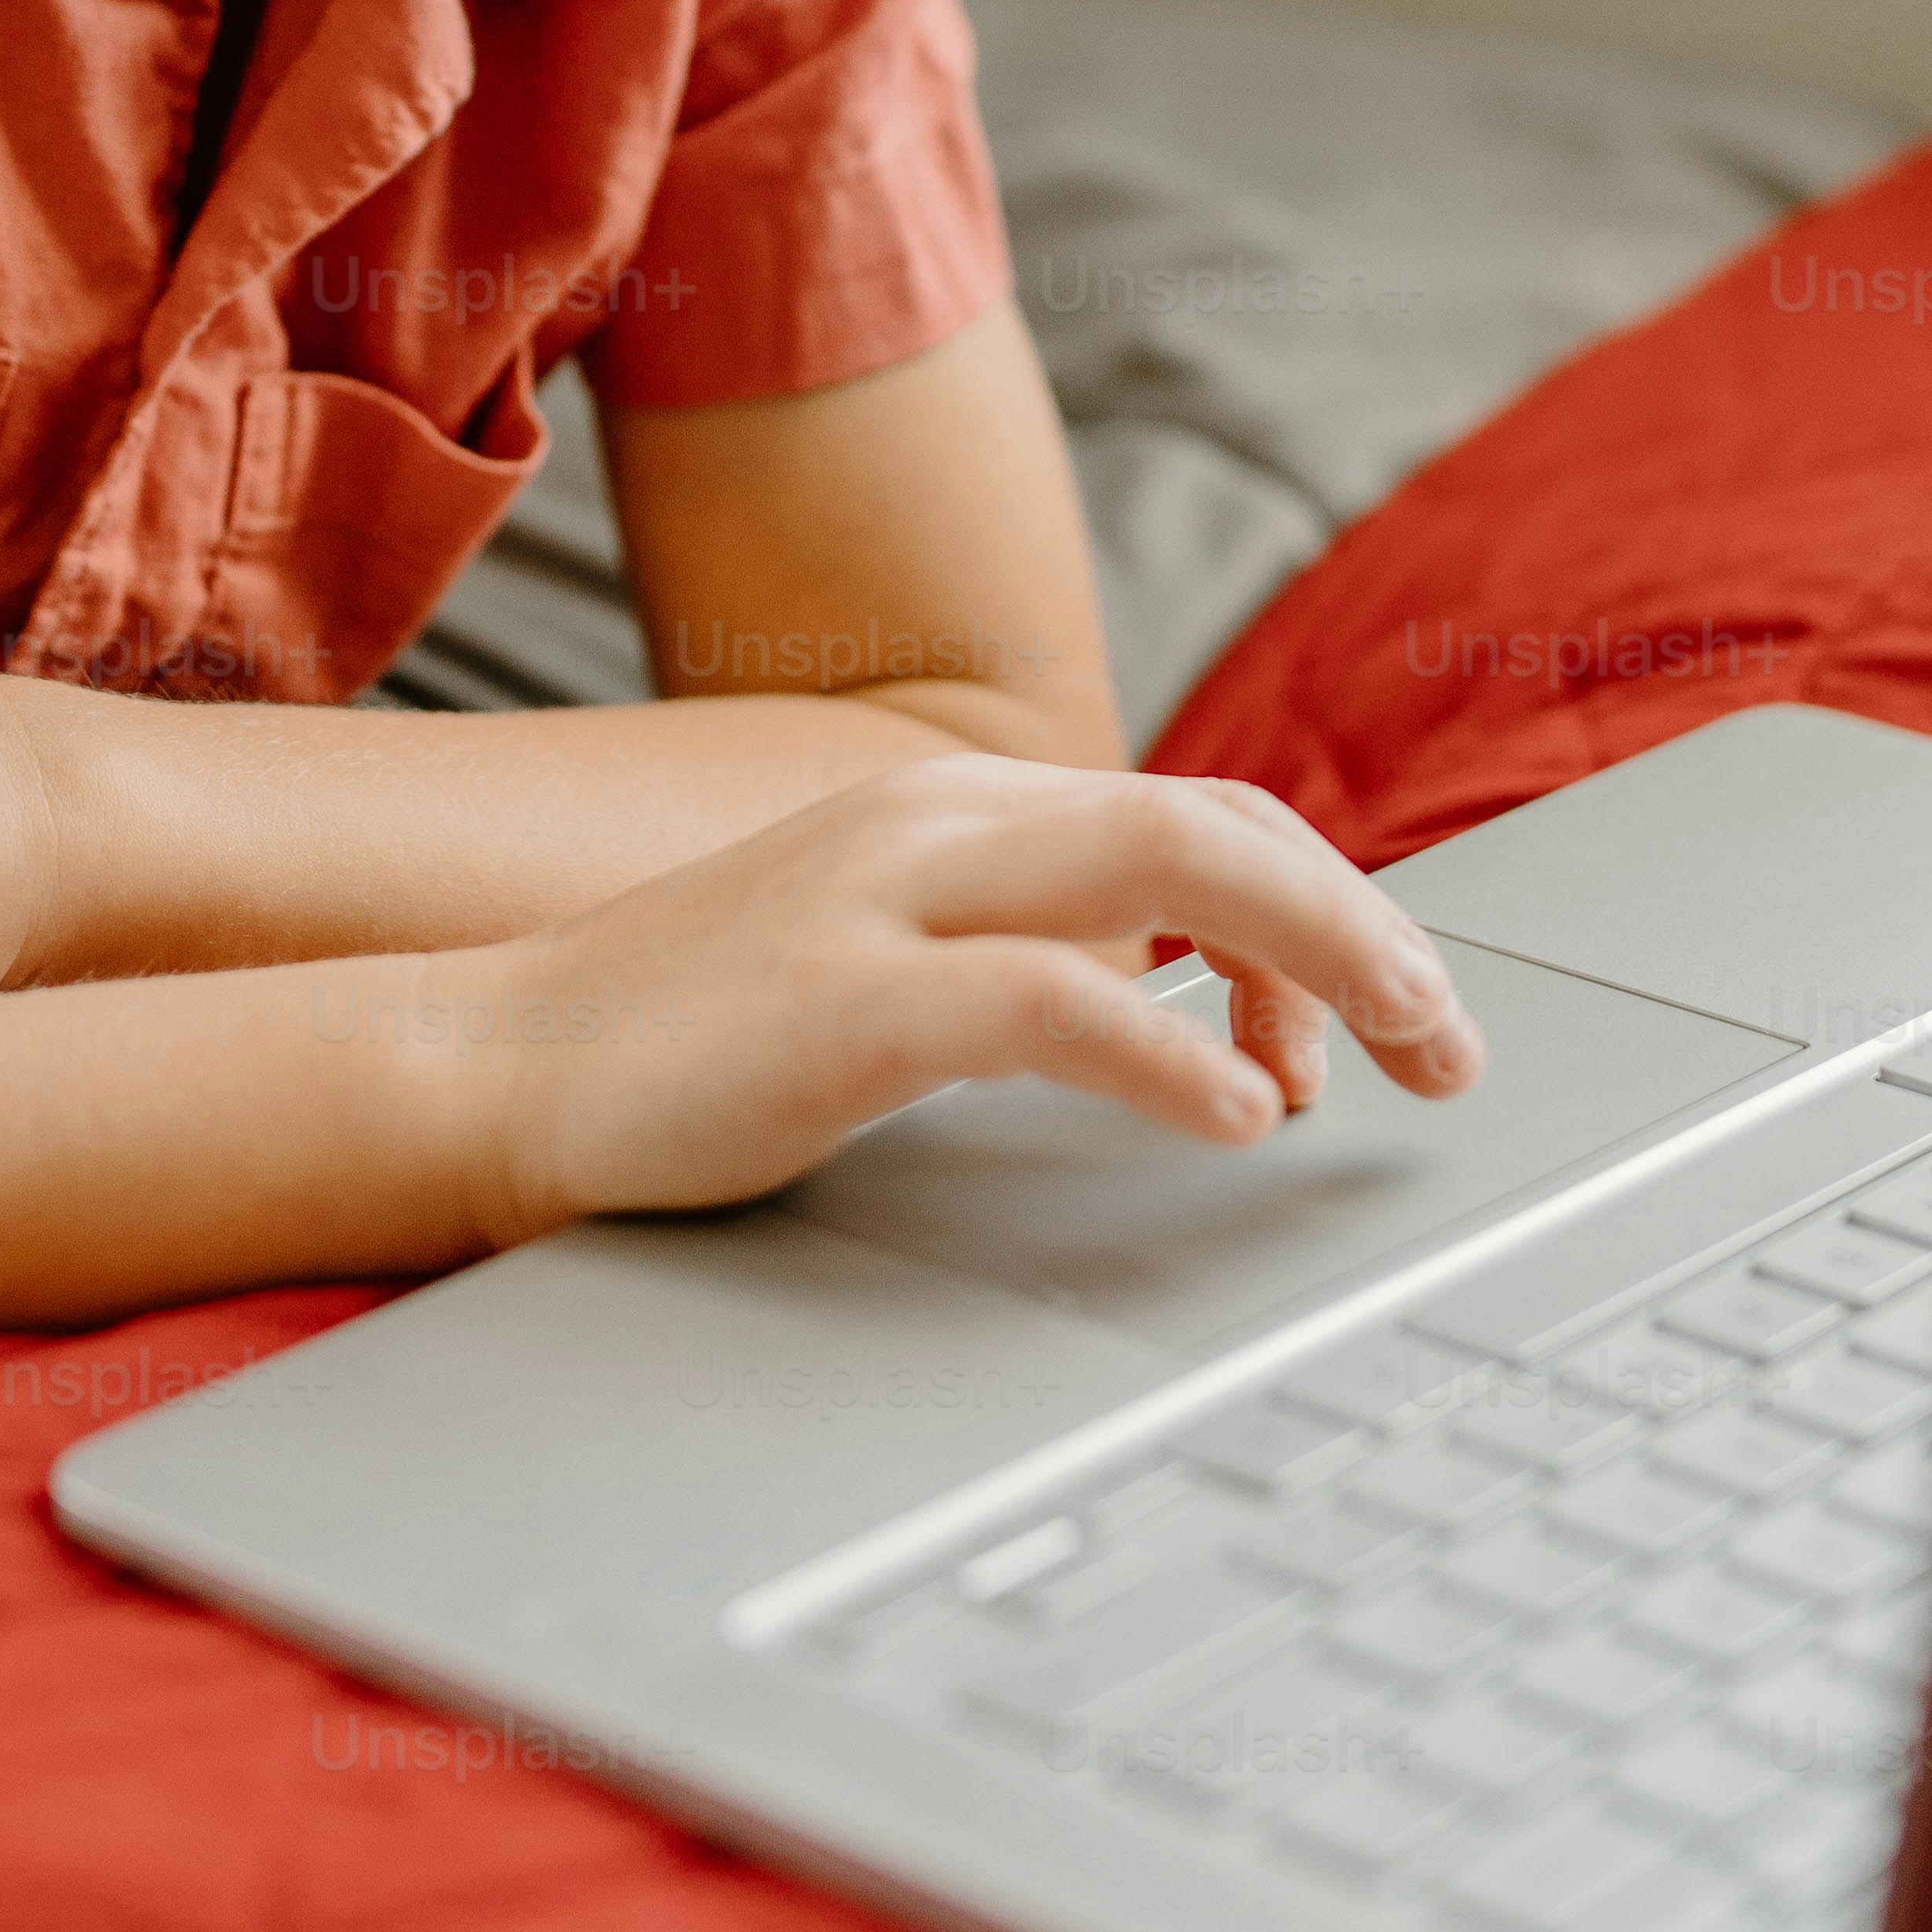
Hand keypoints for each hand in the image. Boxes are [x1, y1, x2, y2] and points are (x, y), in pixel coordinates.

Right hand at [448, 753, 1486, 1240]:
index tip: (1367, 1034)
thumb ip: (1019, 957)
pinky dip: (1176, 1055)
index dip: (1322, 913)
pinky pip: (1059, 999)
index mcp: (953, 814)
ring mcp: (891, 897)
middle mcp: (939, 823)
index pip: (1202, 819)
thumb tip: (1183, 1016)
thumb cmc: (682, 1049)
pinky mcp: (848, 1002)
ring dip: (1323, 965)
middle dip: (1369, 934)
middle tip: (1449, 1051)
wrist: (482, 1069)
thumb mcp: (882, 966)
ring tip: (1391, 1067)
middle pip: (1223, 826)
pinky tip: (1239, 1118)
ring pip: (1176, 868)